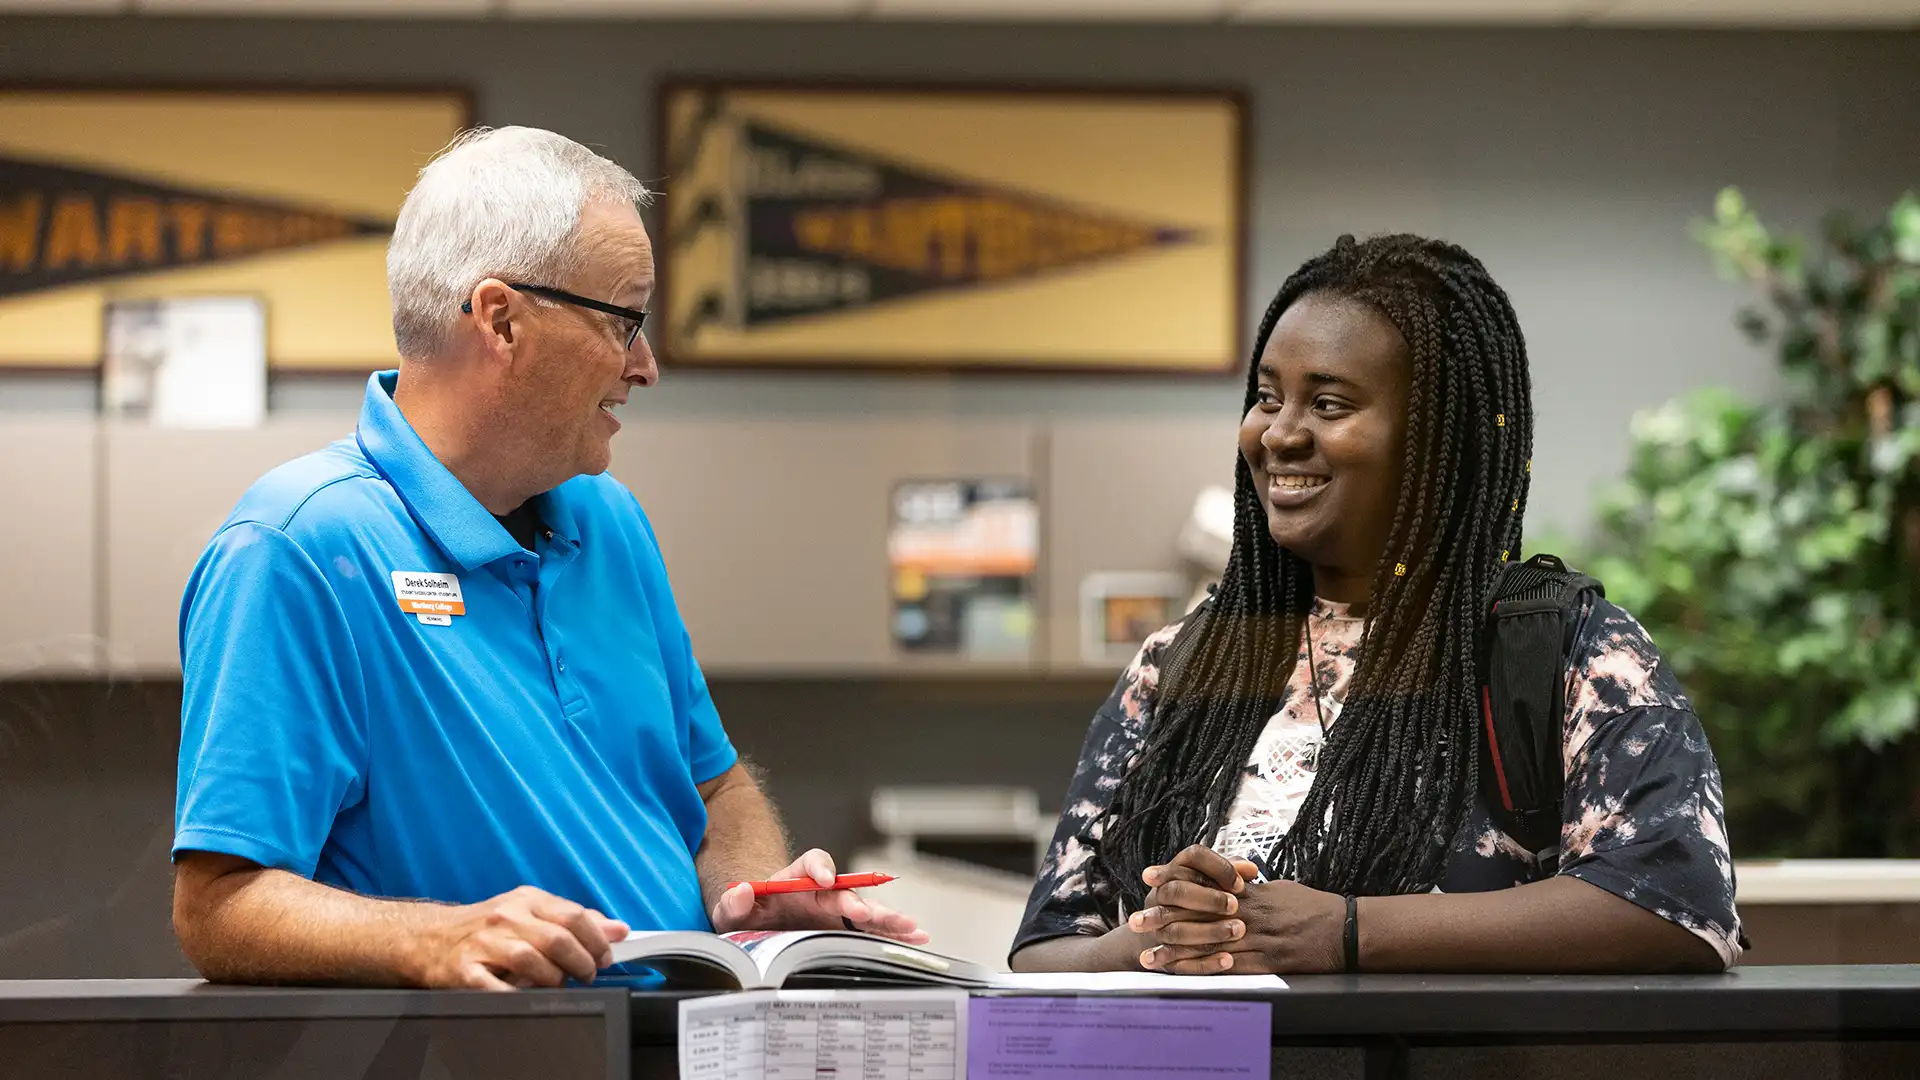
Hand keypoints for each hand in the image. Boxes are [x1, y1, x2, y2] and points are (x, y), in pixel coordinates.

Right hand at [416, 885, 629, 990]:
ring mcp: (485, 943)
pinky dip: (518, 995)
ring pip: (532, 960)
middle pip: (557, 939)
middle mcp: (506, 917)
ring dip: (554, 979)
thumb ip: (574, 919)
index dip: (597, 939)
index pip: (573, 916)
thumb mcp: (530, 912)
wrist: (430, 937)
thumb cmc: (487, 927)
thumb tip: (617, 929)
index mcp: (526, 900)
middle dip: (581, 962)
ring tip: (559, 985)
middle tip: (587, 975)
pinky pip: (497, 987)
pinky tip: (528, 995)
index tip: (606, 956)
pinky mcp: (465, 970)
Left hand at [708, 849, 928, 944]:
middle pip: (845, 890)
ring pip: (866, 910)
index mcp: (795, 880)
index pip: (810, 863)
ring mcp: (836, 912)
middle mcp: (822, 892)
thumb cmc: (749, 914)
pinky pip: (872, 931)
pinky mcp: (845, 931)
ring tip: (910, 927)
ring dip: (887, 917)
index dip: (819, 868)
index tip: (823, 879)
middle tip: (865, 914)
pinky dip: (894, 934)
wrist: (759, 925)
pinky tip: (917, 938)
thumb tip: (744, 891)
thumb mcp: (731, 909)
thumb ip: (733, 901)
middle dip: (857, 901)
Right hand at [1126, 845, 1259, 971]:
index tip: (1239, 884)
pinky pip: (1180, 960)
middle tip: (1235, 906)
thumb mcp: (1209, 880)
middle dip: (1209, 898)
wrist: (1158, 931)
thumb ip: (1230, 871)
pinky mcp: (1162, 954)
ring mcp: (1156, 925)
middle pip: (1177, 890)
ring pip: (1176, 929)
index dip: (1218, 868)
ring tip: (1237, 931)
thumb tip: (1251, 869)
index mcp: (1174, 871)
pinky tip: (1227, 960)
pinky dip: (1205, 961)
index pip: (1193, 857)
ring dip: (1209, 931)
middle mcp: (1161, 895)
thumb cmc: (1194, 901)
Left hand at [1136, 876, 1345, 974]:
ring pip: (1205, 944)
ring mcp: (1255, 939)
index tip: (1149, 880)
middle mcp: (1246, 913)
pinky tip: (1182, 976)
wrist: (1344, 930)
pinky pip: (1228, 969)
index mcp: (1247, 891)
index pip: (1203, 884)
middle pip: (1195, 915)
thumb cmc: (1312, 906)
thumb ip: (1250, 887)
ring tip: (1147, 957)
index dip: (1173, 882)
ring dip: (1174, 952)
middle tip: (1134, 922)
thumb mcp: (1278, 887)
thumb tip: (1231, 881)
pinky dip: (1202, 972)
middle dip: (1163, 919)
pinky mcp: (1266, 963)